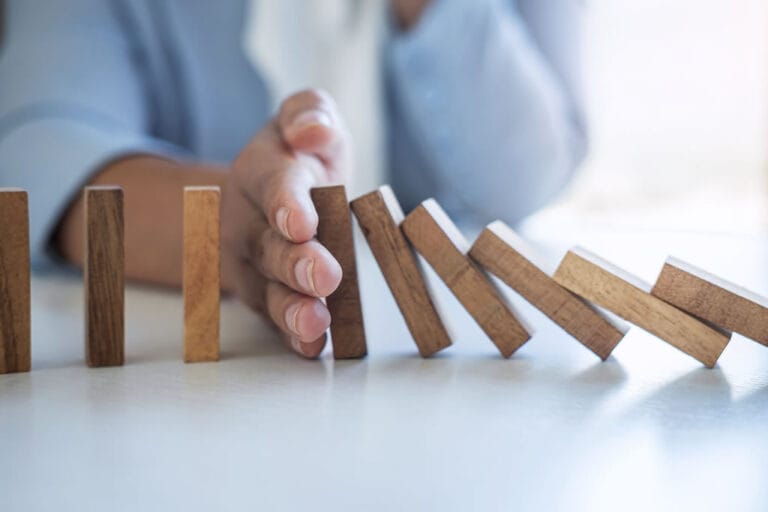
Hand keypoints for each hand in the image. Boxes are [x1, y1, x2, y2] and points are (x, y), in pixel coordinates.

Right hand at [221, 89, 351, 357]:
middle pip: (268, 245)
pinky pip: (274, 318)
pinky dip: (292, 335)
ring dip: (291, 307)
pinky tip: (312, 347)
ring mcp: (254, 264)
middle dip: (294, 262)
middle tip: (324, 276)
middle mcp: (250, 222)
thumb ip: (309, 112)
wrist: (274, 196)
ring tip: (315, 322)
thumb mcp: (306, 117)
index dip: (286, 203)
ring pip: (267, 288)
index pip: (272, 185)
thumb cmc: (301, 156)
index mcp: (262, 172)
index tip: (302, 222)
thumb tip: (311, 128)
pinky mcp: (266, 294)